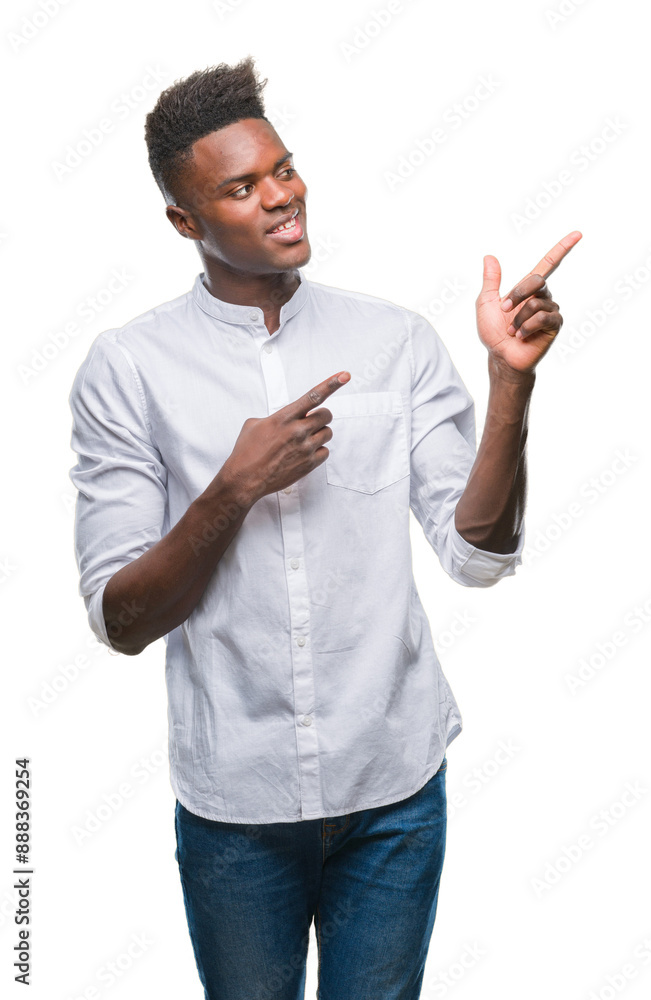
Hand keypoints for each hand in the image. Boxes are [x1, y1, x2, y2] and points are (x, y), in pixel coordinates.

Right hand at [223, 370, 350, 504]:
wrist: (244, 479)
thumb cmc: (246, 452)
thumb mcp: (254, 424)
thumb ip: (275, 417)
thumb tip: (286, 417)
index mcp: (284, 417)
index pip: (313, 396)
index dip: (331, 384)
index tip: (344, 376)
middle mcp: (297, 431)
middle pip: (326, 415)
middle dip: (320, 416)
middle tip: (310, 422)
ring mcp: (305, 448)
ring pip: (328, 433)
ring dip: (319, 433)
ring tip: (304, 440)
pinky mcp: (309, 464)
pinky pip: (325, 452)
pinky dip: (318, 451)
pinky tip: (304, 453)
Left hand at [476, 230, 582, 374]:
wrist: (501, 357)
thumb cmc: (493, 332)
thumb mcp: (486, 303)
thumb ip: (490, 280)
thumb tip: (489, 256)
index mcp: (528, 289)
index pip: (548, 264)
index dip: (562, 248)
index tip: (578, 234)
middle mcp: (543, 297)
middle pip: (536, 280)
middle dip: (517, 294)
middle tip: (504, 311)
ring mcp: (551, 310)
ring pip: (535, 303)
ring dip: (518, 318)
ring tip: (513, 332)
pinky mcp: (555, 325)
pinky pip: (542, 317)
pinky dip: (527, 327)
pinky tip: (522, 337)